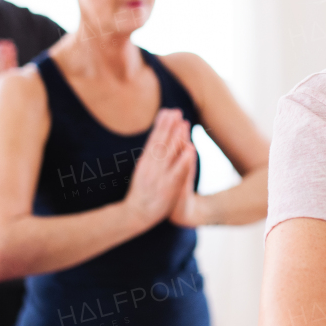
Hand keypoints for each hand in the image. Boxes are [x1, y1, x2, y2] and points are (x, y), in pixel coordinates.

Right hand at [124, 108, 197, 228]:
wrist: (134, 215)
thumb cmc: (140, 195)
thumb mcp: (142, 174)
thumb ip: (149, 160)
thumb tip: (155, 145)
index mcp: (144, 162)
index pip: (153, 140)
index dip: (161, 125)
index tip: (167, 111)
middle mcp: (150, 166)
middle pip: (160, 142)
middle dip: (169, 125)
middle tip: (176, 111)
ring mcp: (159, 176)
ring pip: (168, 153)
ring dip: (176, 137)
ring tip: (183, 122)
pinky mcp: (167, 187)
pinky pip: (177, 171)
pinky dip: (184, 159)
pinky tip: (191, 148)